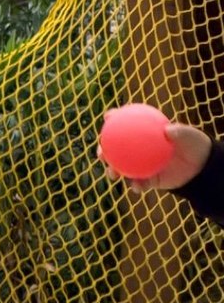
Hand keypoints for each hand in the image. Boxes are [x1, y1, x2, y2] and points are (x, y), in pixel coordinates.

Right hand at [98, 122, 212, 191]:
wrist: (201, 167)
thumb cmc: (194, 144)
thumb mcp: (189, 136)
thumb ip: (179, 132)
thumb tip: (168, 130)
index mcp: (145, 134)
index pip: (126, 125)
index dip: (114, 119)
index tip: (108, 116)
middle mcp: (139, 150)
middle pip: (114, 150)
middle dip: (103, 151)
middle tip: (101, 153)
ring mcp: (141, 165)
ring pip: (121, 169)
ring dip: (113, 172)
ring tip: (113, 174)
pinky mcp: (147, 180)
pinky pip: (138, 184)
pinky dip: (136, 185)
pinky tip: (136, 186)